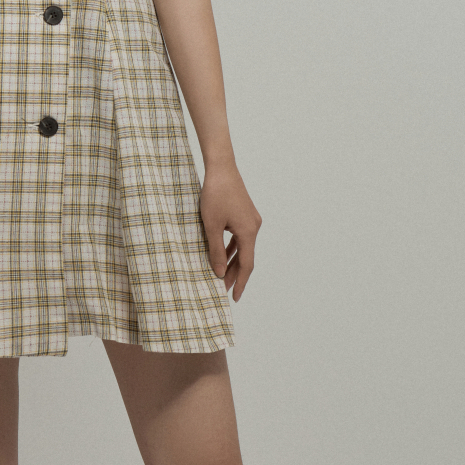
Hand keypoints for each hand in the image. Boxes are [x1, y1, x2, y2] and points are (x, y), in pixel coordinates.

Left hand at [199, 161, 260, 299]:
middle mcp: (254, 227)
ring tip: (220, 276)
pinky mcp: (244, 214)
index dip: (240, 282)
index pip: (247, 264)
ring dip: (232, 262)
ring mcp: (250, 220)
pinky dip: (231, 248)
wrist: (221, 168)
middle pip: (246, 257)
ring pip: (242, 247)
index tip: (234, 297)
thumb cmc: (215, 195)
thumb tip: (218, 272)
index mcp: (248, 232)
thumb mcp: (211, 226)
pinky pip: (239, 237)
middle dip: (235, 275)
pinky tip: (221, 255)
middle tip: (223, 290)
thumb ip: (215, 251)